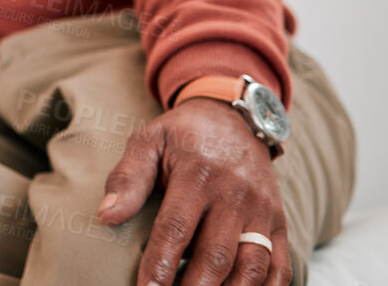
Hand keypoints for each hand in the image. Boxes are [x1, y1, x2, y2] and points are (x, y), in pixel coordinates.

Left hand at [97, 98, 288, 285]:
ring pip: (252, 268)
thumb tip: (106, 215)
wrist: (235, 118)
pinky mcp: (279, 225)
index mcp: (198, 174)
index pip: (176, 229)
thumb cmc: (184, 136)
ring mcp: (262, 212)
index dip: (159, 265)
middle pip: (215, 256)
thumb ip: (128, 178)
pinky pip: (281, 267)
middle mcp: (235, 196)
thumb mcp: (149, 141)